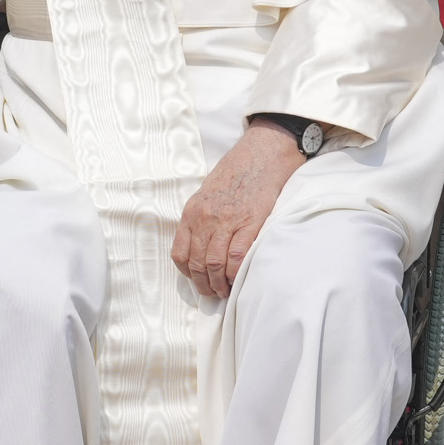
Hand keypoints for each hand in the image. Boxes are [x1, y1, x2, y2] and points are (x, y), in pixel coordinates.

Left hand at [173, 122, 304, 299]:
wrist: (263, 151)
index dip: (189, 274)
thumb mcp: (208, 192)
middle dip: (204, 285)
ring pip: (214, 265)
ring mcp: (226, 221)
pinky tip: (240, 279)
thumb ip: (203, 217)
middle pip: (197, 264)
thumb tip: (204, 245)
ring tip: (227, 290)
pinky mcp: (249, 222)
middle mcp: (204, 218)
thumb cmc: (238, 171)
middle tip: (214, 293)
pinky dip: (236, 274)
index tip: (199, 281)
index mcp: (192, 211)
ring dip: (220, 284)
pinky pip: (236, 257)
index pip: (180, 254)